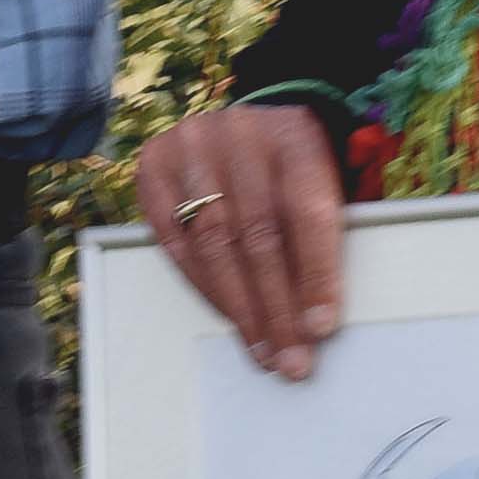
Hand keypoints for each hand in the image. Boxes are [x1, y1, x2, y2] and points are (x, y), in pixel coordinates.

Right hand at [132, 100, 345, 377]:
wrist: (251, 121)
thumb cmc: (294, 166)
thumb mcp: (324, 181)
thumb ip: (323, 235)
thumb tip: (319, 319)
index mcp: (294, 134)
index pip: (306, 211)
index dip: (314, 274)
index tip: (320, 329)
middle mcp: (240, 134)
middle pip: (258, 234)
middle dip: (275, 307)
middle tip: (289, 358)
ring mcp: (191, 147)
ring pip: (213, 241)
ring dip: (239, 306)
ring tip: (261, 348)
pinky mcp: (154, 166)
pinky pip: (175, 239)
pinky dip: (203, 285)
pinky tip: (226, 315)